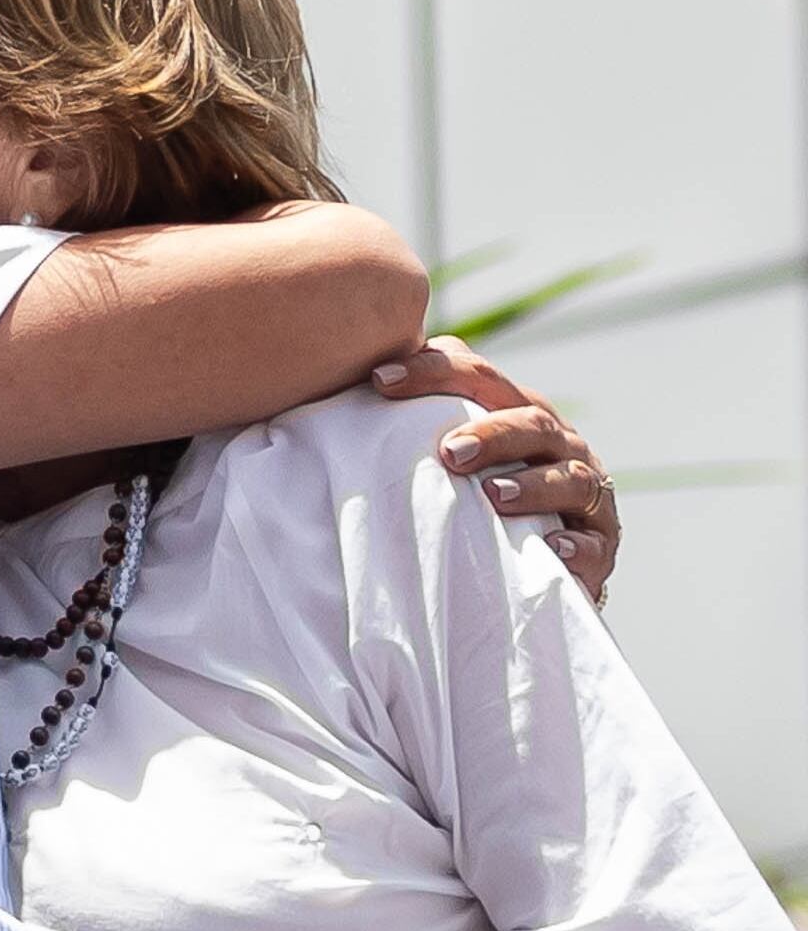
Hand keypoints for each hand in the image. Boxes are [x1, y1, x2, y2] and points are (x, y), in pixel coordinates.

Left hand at [377, 337, 619, 600]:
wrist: (539, 559)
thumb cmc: (474, 491)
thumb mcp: (446, 451)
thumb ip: (404, 419)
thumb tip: (330, 383)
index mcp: (517, 411)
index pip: (481, 376)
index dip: (433, 371)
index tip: (380, 380)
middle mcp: (559, 445)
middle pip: (533, 423)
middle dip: (492, 434)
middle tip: (448, 452)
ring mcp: (586, 495)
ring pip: (571, 478)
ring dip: (533, 486)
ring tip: (493, 497)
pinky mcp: (601, 547)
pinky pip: (595, 544)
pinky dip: (576, 544)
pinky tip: (554, 547)